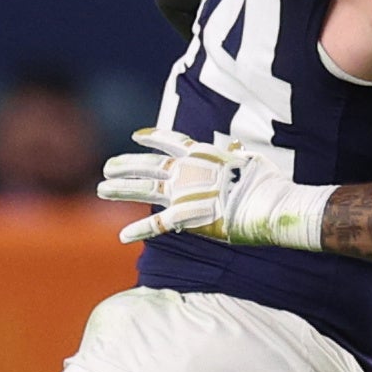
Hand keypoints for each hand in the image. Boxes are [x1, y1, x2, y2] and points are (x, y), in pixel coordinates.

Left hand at [99, 129, 329, 249]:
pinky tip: (122, 236)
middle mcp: (187, 170)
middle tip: (108, 167)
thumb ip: (238, 155)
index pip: (171, 140)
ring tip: (103, 188)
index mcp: (203, 154)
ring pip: (143, 188)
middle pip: (148, 165)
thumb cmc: (268, 183)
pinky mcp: (185, 217)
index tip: (137, 136)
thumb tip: (236, 148)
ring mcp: (183, 193)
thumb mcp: (252, 161)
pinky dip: (138, 231)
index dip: (153, 138)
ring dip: (121, 189)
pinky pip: (156, 225)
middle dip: (126, 165)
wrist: (269, 204)